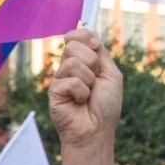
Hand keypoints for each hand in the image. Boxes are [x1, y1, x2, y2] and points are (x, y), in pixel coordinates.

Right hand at [47, 28, 123, 151]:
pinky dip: (81, 92)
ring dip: (88, 79)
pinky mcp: (53, 91)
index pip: (76, 37)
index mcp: (83, 61)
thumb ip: (101, 54)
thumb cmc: (105, 105)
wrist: (97, 130)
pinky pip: (70, 80)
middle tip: (94, 79)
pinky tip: (78, 102)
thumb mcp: (111, 74)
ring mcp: (60, 79)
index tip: (95, 44)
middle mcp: (69, 67)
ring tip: (87, 94)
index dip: (83, 35)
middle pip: (73, 45)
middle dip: (91, 61)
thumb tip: (90, 34)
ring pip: (72, 62)